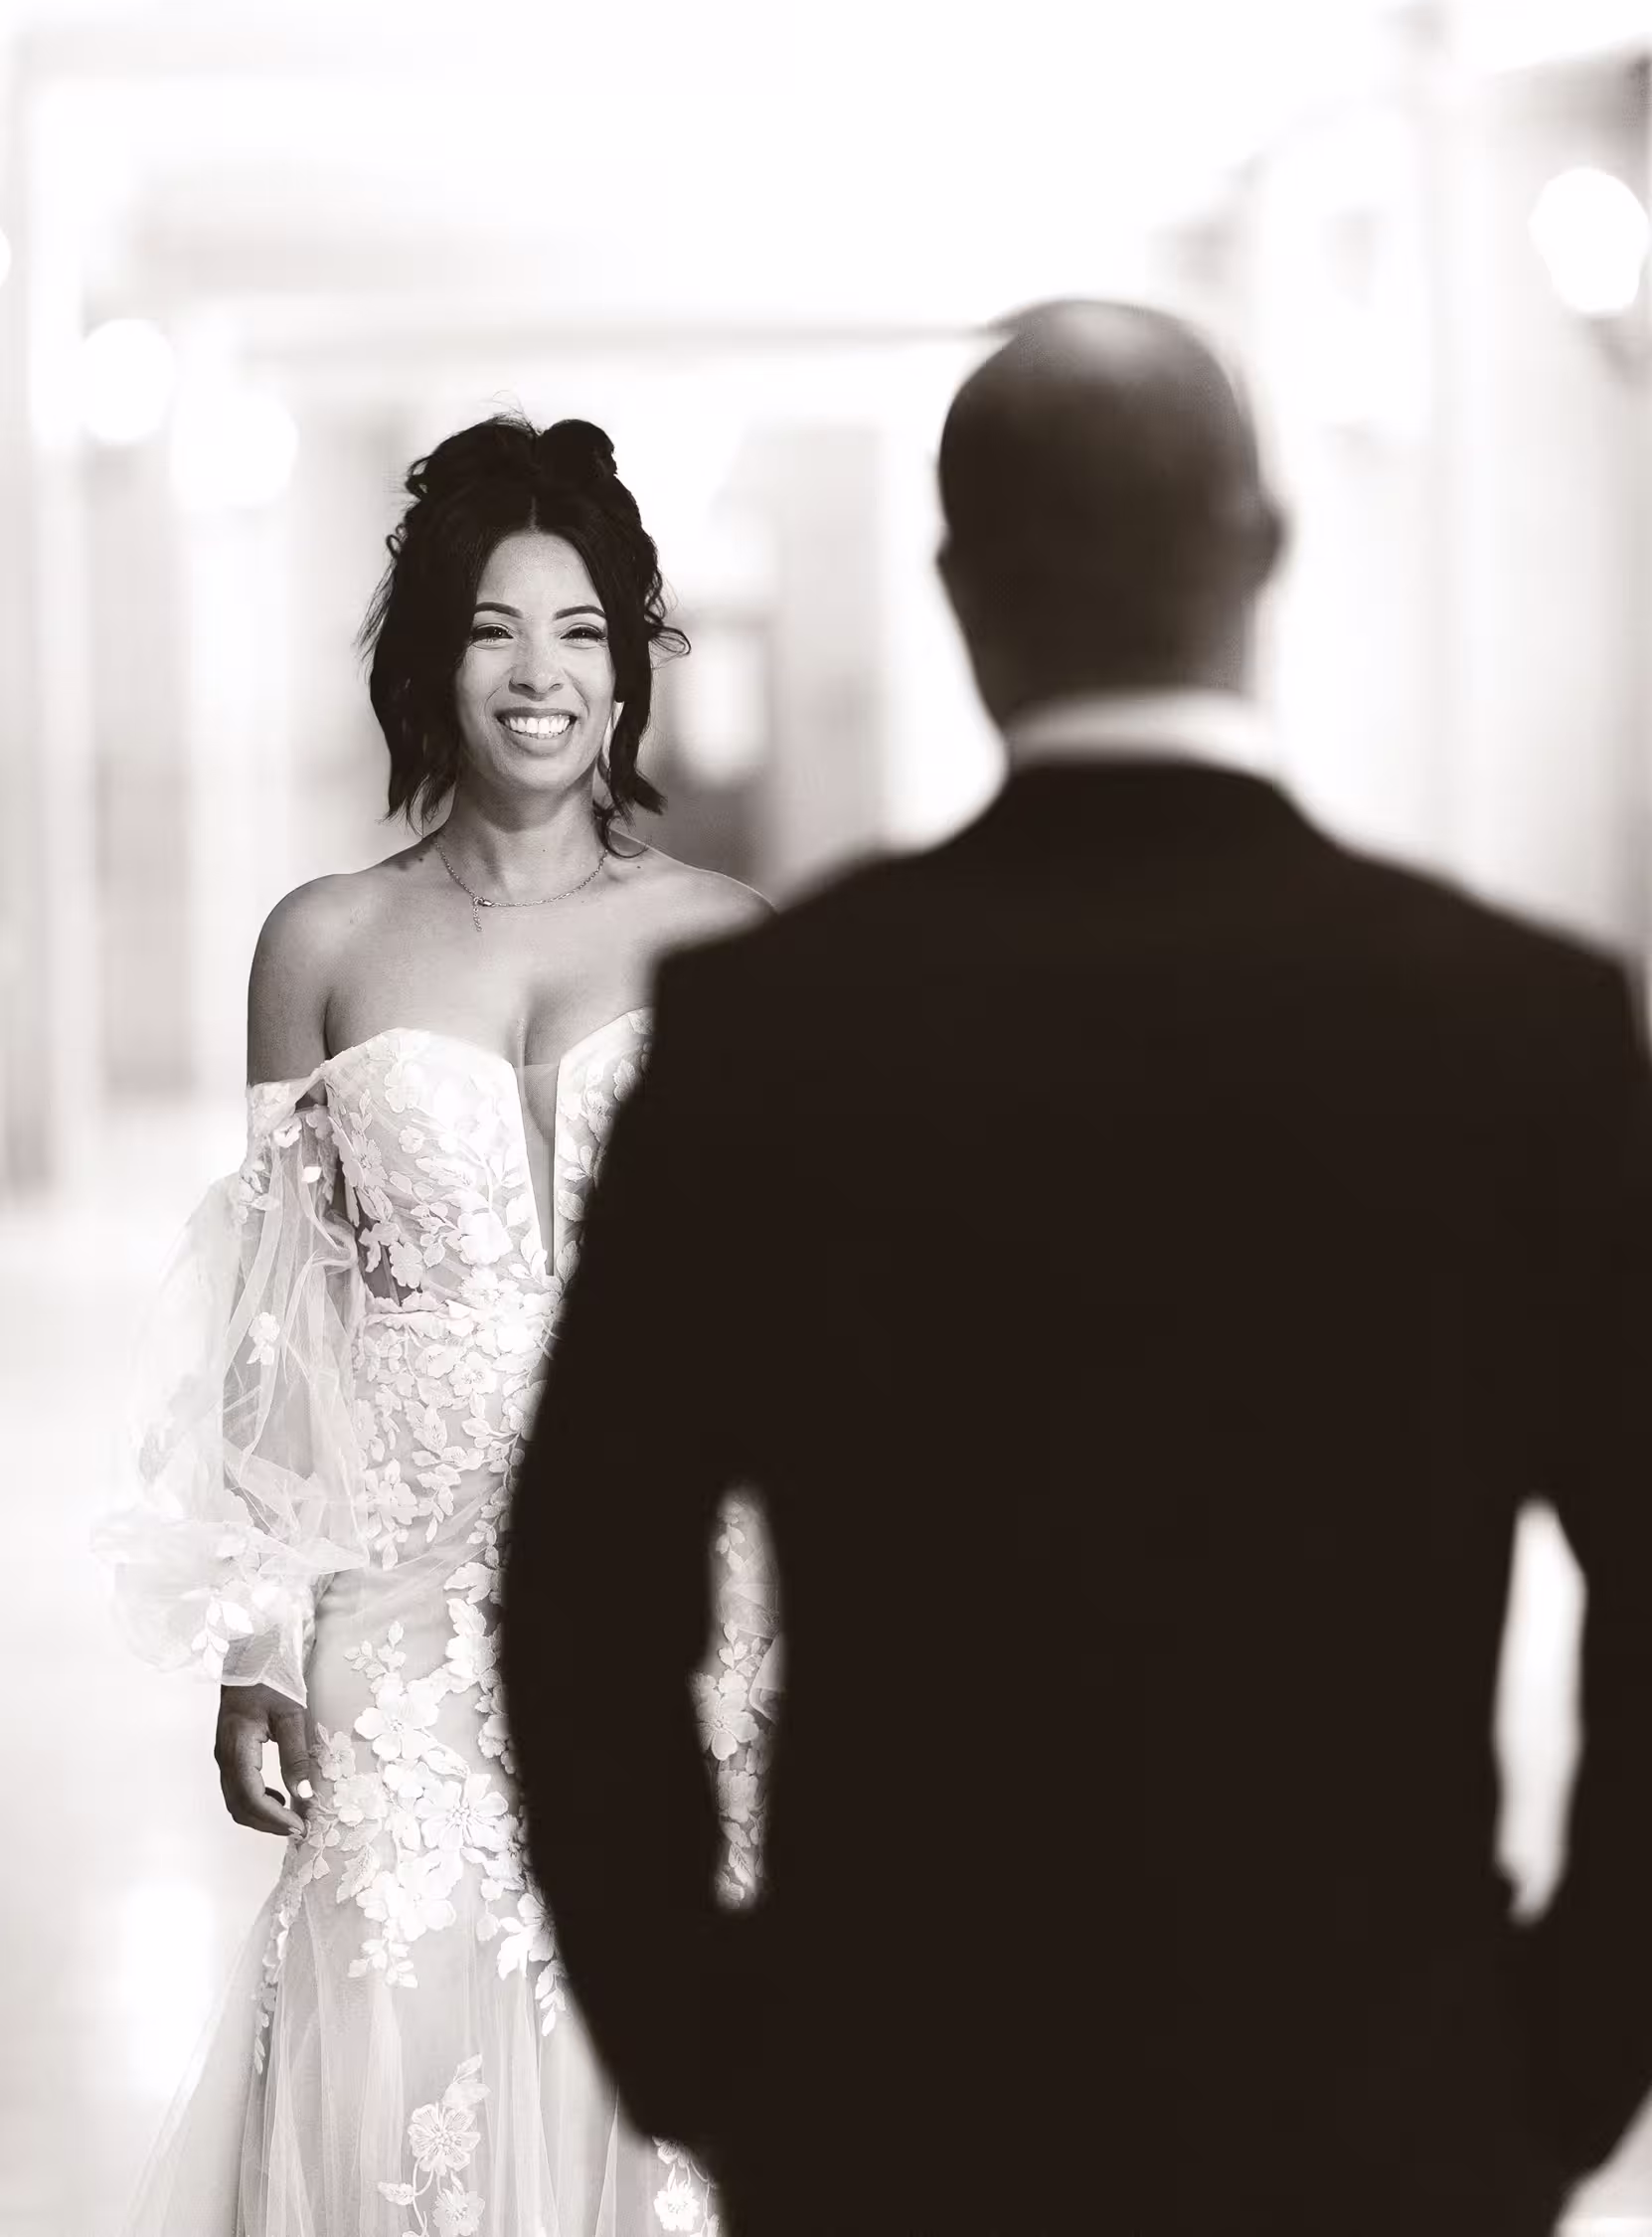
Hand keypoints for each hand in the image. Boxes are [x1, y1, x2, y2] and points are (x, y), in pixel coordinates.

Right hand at [214, 1682, 313, 1837]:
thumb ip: (296, 1755)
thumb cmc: (271, 1680)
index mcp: (238, 1747)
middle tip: (298, 1828)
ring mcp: (223, 1757)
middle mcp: (224, 1757)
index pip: (250, 1796)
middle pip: (239, 1806)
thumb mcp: (291, 1715)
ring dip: (261, 1816)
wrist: (248, 1659)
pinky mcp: (228, 1755)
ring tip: (291, 1817)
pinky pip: (237, 1789)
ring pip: (235, 1801)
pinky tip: (279, 1796)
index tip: (298, 1826)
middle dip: (267, 1824)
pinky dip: (256, 1801)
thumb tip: (303, 1795)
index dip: (273, 1818)